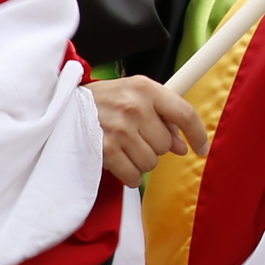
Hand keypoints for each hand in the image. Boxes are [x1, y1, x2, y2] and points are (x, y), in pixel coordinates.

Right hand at [89, 75, 207, 186]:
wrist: (62, 108)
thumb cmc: (102, 101)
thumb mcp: (134, 96)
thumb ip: (162, 116)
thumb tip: (183, 146)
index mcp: (146, 89)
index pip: (185, 113)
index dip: (198, 134)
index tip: (202, 148)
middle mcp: (135, 107)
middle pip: (167, 144)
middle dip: (155, 146)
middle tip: (136, 138)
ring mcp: (119, 128)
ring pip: (152, 161)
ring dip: (141, 160)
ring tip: (124, 147)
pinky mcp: (105, 149)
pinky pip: (133, 175)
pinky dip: (130, 175)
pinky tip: (120, 163)